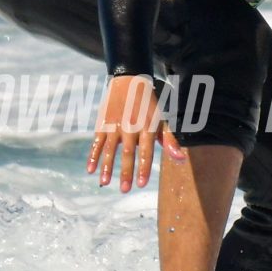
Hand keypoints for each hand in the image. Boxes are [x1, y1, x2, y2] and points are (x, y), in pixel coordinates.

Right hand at [88, 72, 183, 192]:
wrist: (129, 81)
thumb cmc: (148, 106)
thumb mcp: (161, 120)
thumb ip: (169, 141)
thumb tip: (181, 159)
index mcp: (147, 126)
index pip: (146, 151)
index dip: (143, 168)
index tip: (141, 184)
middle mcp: (130, 126)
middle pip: (128, 152)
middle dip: (126, 171)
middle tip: (125, 190)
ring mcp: (115, 125)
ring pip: (110, 148)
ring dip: (107, 167)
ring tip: (105, 183)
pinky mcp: (103, 123)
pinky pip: (96, 142)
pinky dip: (93, 156)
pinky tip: (90, 170)